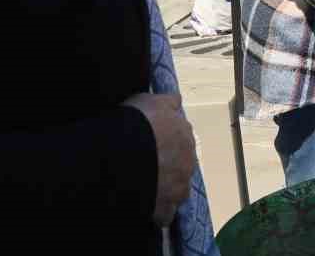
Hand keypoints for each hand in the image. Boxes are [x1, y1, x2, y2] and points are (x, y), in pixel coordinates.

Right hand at [123, 92, 197, 225]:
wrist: (125, 153)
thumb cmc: (138, 122)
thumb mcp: (152, 101)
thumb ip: (168, 103)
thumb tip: (177, 102)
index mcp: (186, 136)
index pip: (182, 141)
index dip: (167, 144)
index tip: (153, 146)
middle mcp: (189, 162)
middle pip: (181, 166)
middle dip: (168, 167)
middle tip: (147, 166)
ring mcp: (179, 188)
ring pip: (176, 190)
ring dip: (165, 189)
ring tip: (144, 187)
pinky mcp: (167, 209)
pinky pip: (164, 214)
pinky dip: (156, 212)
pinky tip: (144, 206)